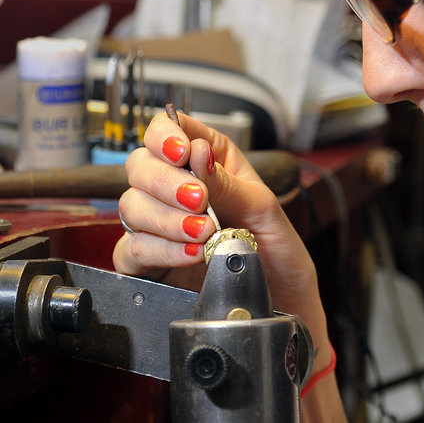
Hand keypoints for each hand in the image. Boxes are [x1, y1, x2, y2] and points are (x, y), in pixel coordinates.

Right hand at [113, 112, 327, 343]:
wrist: (282, 303)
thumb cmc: (278, 252)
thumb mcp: (265, 210)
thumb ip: (228, 183)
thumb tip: (197, 154)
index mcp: (210, 162)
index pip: (168, 130)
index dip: (165, 135)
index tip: (181, 151)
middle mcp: (179, 188)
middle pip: (140, 165)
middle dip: (165, 181)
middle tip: (198, 200)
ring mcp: (161, 225)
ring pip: (131, 206)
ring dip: (166, 218)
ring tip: (203, 233)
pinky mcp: (150, 262)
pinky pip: (132, 249)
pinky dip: (159, 249)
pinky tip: (191, 253)